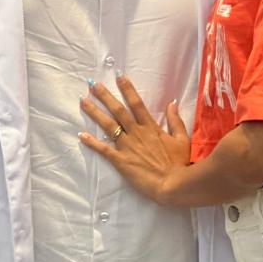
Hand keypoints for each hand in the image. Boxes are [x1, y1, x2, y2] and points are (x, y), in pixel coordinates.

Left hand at [79, 75, 190, 202]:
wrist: (173, 185)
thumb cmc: (179, 164)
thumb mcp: (182, 139)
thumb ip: (175, 120)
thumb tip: (172, 102)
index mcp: (151, 127)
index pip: (136, 103)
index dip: (127, 89)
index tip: (119, 76)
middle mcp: (136, 133)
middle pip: (118, 110)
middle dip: (104, 96)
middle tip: (92, 84)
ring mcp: (127, 146)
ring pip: (108, 125)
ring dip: (94, 112)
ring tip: (83, 101)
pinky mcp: (121, 161)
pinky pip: (104, 149)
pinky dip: (92, 142)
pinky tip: (81, 135)